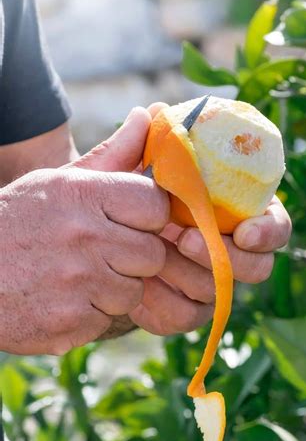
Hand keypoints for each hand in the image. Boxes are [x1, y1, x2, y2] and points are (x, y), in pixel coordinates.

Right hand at [0, 108, 168, 354]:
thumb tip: (148, 116)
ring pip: (133, 293)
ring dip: (112, 290)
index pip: (155, 205)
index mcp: (82, 195)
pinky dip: (88, 315)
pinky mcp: (68, 323)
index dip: (148, 218)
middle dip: (133, 258)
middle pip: (152, 255)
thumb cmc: (15, 223)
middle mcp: (83, 237)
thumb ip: (110, 156)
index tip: (130, 222)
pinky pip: (105, 321)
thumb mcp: (56, 182)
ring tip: (76, 278)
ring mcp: (76, 284)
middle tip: (100, 254)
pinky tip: (60, 300)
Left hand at [130, 101, 291, 335]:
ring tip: (155, 258)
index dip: (268, 231)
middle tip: (184, 240)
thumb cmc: (114, 203)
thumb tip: (150, 111)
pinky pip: (189, 316)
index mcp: (231, 212)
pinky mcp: (185, 310)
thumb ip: (135, 146)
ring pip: (223, 292)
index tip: (245, 230)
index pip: (273, 224)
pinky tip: (142, 286)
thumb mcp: (117, 175)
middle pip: (260, 267)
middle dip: (230, 258)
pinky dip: (166, 302)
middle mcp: (228, 251)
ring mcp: (209, 283)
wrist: (89, 249)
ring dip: (191, 275)